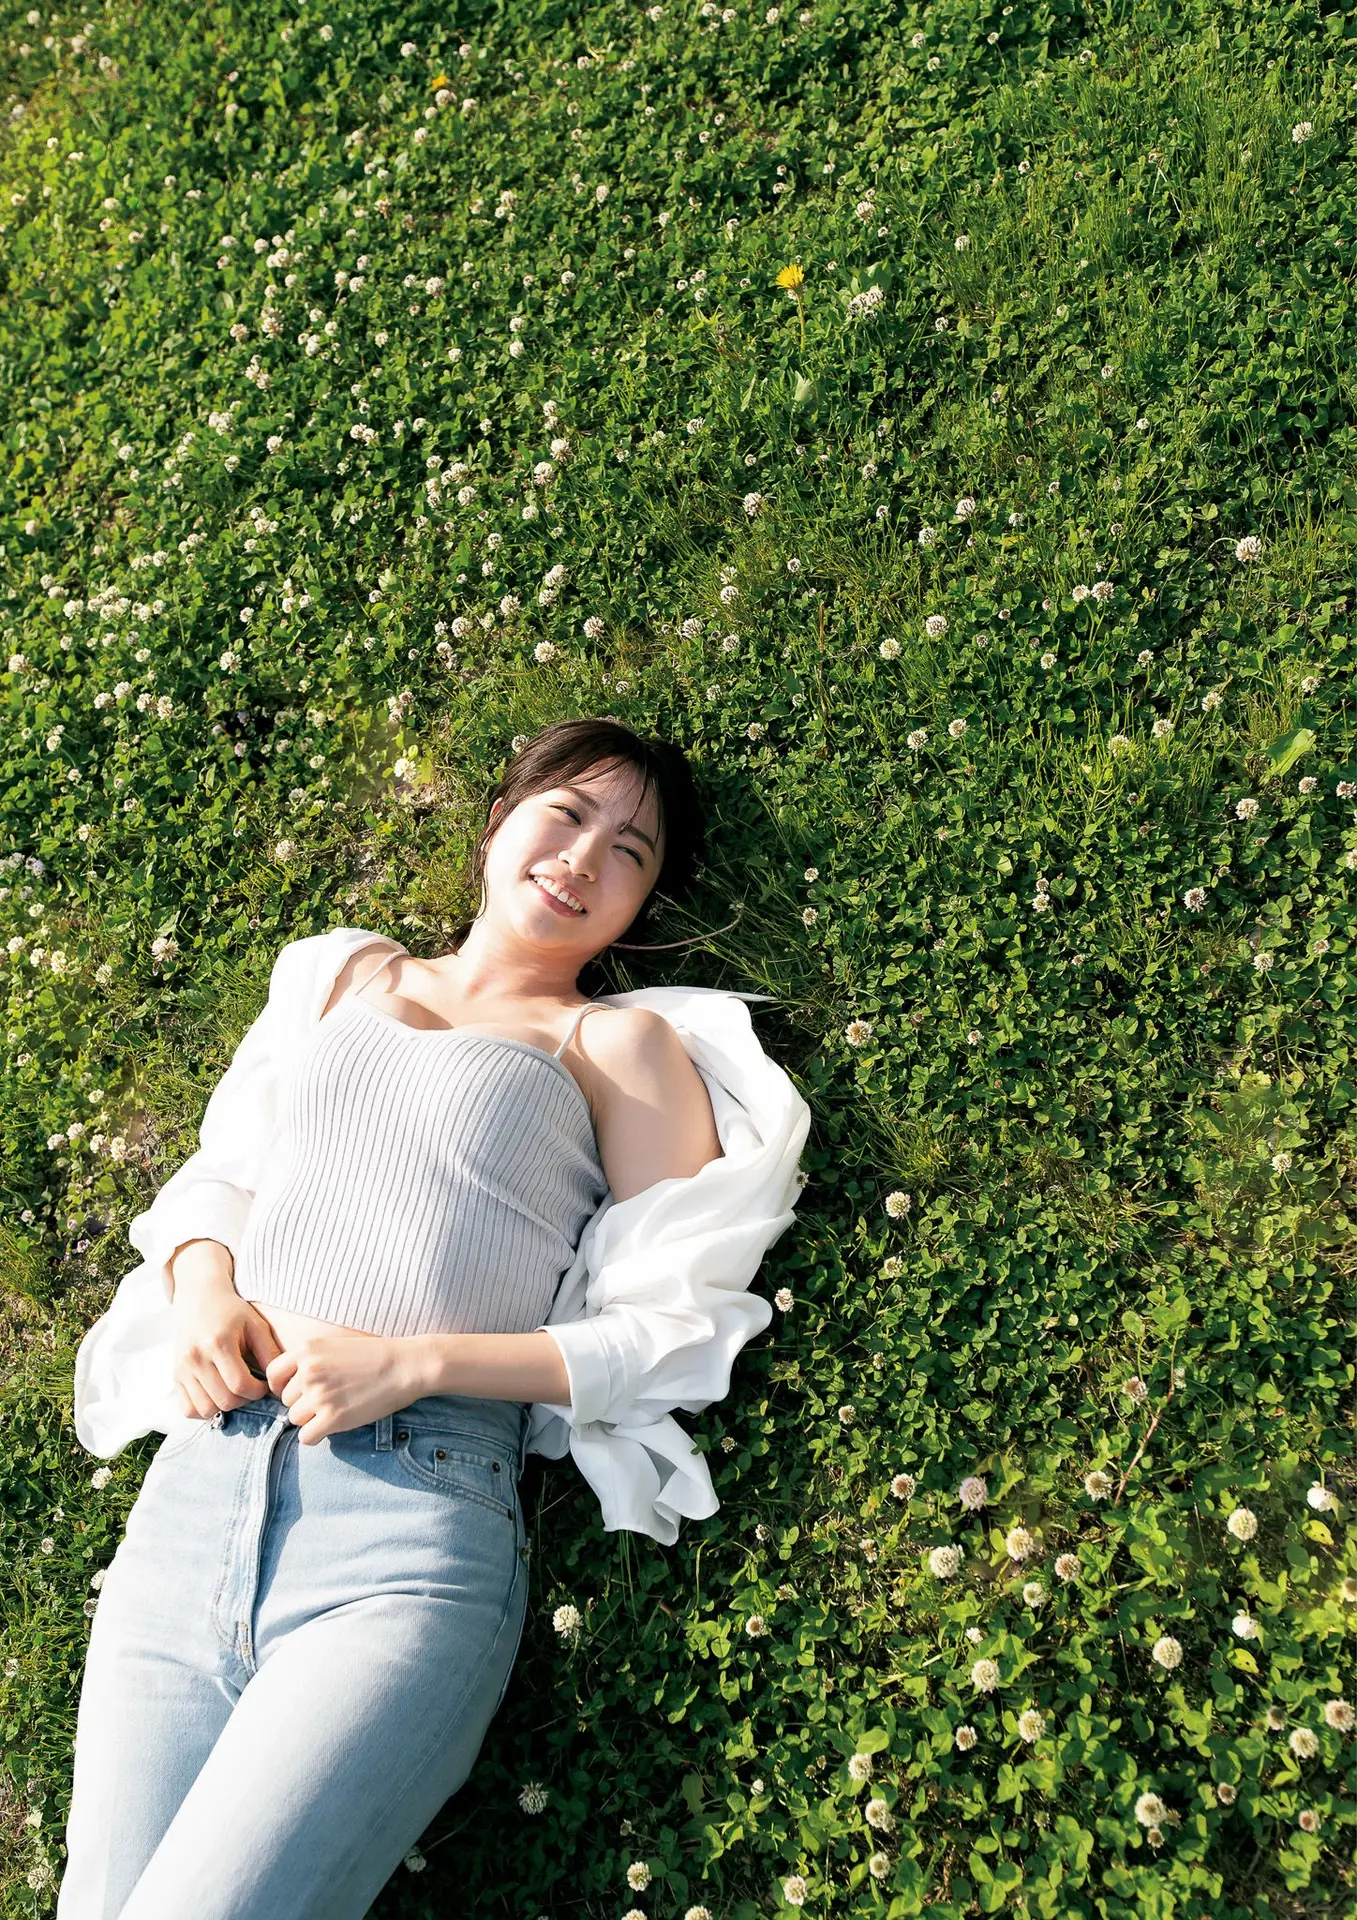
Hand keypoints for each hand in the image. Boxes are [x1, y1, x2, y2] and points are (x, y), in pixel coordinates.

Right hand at [171, 1272, 284, 1420]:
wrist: (199, 1299)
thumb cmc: (232, 1312)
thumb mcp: (256, 1325)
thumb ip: (270, 1353)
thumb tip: (278, 1383)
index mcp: (218, 1343)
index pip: (240, 1385)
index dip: (258, 1391)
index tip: (263, 1384)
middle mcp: (196, 1357)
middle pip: (224, 1400)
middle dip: (244, 1399)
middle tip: (250, 1386)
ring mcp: (182, 1369)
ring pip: (206, 1410)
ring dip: (224, 1406)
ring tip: (233, 1389)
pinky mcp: (175, 1376)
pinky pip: (188, 1409)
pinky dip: (203, 1410)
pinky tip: (216, 1396)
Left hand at [265, 1331, 423, 1444]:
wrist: (405, 1366)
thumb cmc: (375, 1356)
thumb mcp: (335, 1345)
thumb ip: (310, 1361)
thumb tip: (290, 1386)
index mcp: (306, 1350)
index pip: (272, 1375)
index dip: (282, 1387)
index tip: (297, 1392)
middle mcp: (308, 1371)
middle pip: (286, 1400)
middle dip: (303, 1403)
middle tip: (330, 1399)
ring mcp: (319, 1395)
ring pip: (295, 1419)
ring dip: (311, 1419)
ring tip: (335, 1410)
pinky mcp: (332, 1418)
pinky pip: (306, 1437)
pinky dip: (317, 1435)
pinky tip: (333, 1426)